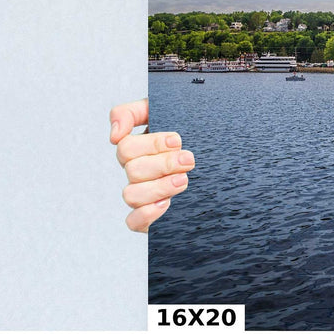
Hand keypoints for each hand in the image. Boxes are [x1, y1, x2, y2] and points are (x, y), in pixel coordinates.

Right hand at [110, 98, 193, 231]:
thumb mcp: (165, 111)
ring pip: (131, 195)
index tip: (177, 140)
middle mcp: (137, 172)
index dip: (151, 144)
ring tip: (184, 180)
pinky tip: (167, 203)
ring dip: (159, 187)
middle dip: (163, 164)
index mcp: (138, 149)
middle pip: (133, 170)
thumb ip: (132, 112)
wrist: (219, 161)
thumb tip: (114, 134)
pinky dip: (147, 213)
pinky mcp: (149, 217)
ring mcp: (142, 195)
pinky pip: (133, 221)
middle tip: (189, 160)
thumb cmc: (191, 132)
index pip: (125, 147)